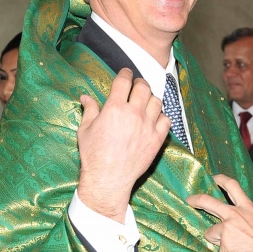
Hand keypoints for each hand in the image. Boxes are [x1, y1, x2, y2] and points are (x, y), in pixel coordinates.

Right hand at [76, 69, 170, 220]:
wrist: (108, 179)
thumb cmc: (94, 155)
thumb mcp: (85, 130)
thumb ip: (90, 110)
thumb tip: (85, 97)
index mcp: (115, 108)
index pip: (124, 81)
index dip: (126, 73)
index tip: (126, 72)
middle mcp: (134, 114)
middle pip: (144, 88)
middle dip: (140, 83)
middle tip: (137, 85)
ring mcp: (148, 126)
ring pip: (157, 102)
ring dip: (151, 98)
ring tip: (146, 101)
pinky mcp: (157, 139)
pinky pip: (166, 120)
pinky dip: (162, 116)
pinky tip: (155, 119)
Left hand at [186, 174, 252, 251]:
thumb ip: (247, 221)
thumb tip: (239, 228)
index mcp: (247, 208)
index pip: (233, 187)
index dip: (221, 180)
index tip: (214, 178)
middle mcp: (235, 214)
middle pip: (209, 202)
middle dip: (197, 199)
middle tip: (190, 199)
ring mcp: (227, 227)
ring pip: (211, 233)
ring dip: (219, 242)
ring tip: (235, 250)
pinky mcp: (223, 242)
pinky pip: (220, 251)